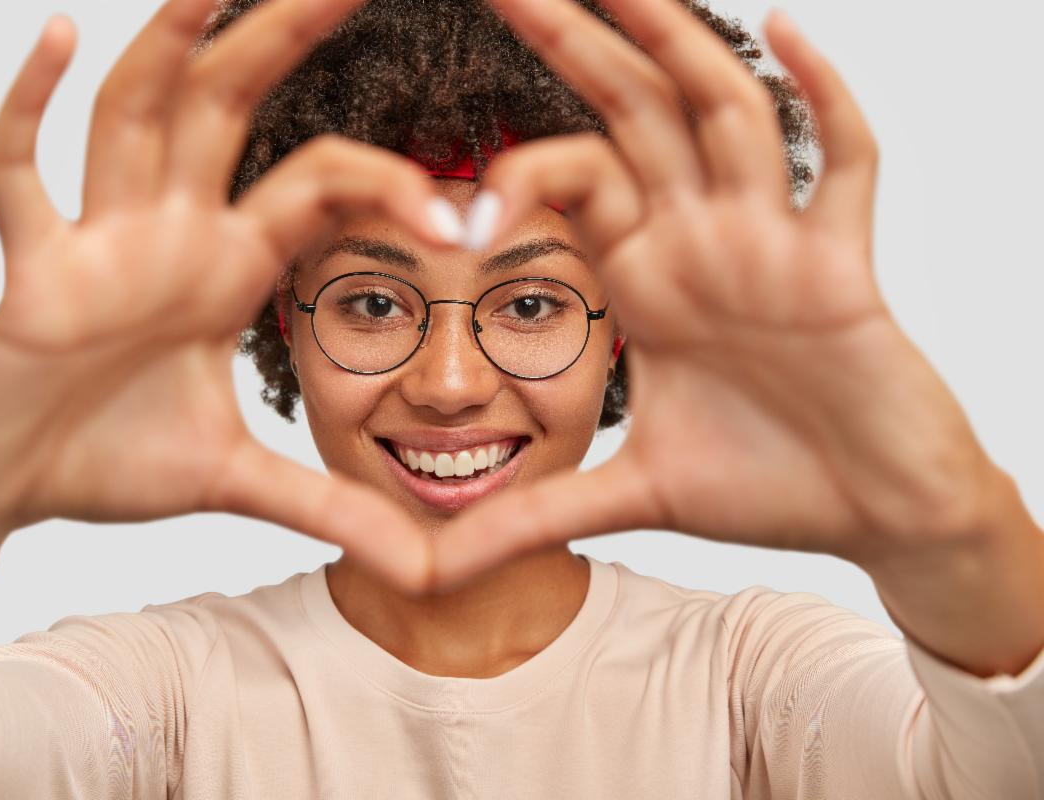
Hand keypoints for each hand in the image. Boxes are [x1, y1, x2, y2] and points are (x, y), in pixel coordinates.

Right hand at [0, 0, 457, 592]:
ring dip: (169, 47)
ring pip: (135, 118)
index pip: (318, 188)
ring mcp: (100, 241)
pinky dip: (28, 110)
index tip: (464, 211)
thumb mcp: (237, 482)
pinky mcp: (32, 270)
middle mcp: (171, 232)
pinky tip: (56, 36)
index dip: (390, 187)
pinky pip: (22, 178)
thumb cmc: (111, 459)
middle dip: (283, 37)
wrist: (8, 483)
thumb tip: (423, 569)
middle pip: (233, 110)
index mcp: (229, 267)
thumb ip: (328, 508)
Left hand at [430, 0, 1002, 588]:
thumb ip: (533, 520)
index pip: (574, 182)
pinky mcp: (844, 267)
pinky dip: (822, 97)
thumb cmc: (768, 486)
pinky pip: (844, 161)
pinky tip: (786, 32)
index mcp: (648, 277)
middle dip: (577, 42)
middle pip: (634, 115)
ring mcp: (774, 244)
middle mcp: (703, 241)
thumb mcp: (630, 495)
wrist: (876, 516)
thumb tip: (432, 569)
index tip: (450, 199)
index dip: (513, 172)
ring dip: (679, 43)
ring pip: (723, 116)